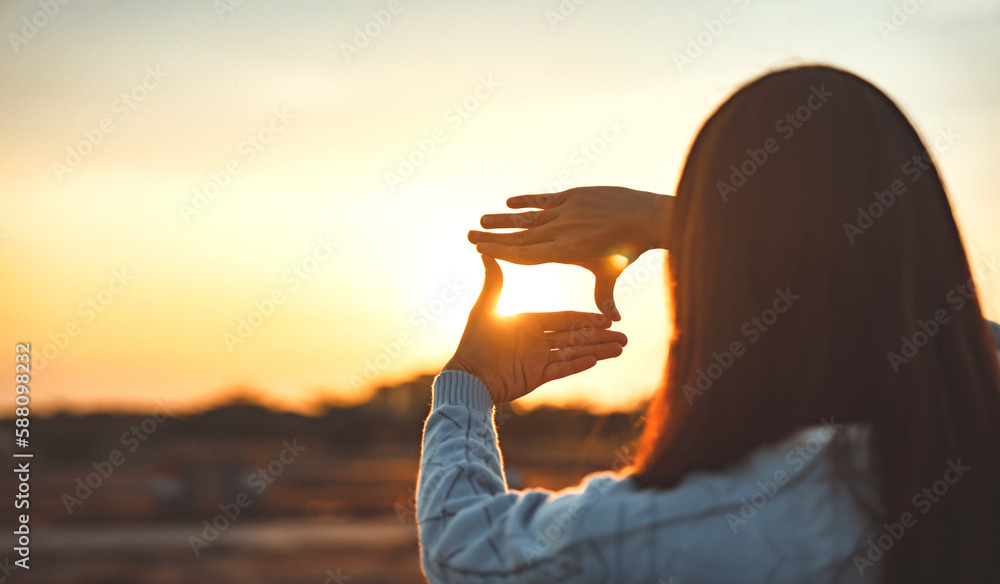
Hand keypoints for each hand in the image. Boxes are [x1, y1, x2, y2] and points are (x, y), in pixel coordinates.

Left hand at [444, 255, 627, 403]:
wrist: (467, 376)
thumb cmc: (474, 343)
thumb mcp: (484, 310)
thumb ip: (493, 284)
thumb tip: (487, 253)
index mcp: (529, 323)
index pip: (564, 319)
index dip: (585, 318)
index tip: (605, 317)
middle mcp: (537, 340)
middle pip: (575, 336)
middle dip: (599, 336)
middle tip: (624, 336)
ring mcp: (538, 359)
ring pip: (573, 353)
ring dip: (596, 350)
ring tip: (620, 348)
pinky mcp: (536, 377)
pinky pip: (561, 369)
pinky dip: (578, 365)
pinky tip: (597, 360)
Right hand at [467, 187, 671, 320]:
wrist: (645, 217)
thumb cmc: (628, 249)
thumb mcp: (610, 273)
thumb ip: (604, 296)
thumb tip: (612, 322)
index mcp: (564, 252)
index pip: (524, 255)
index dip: (500, 253)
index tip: (480, 250)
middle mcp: (560, 231)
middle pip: (519, 236)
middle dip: (493, 236)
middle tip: (470, 235)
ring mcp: (566, 211)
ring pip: (528, 217)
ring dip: (504, 219)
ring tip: (482, 220)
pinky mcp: (573, 196)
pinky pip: (544, 199)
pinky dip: (527, 200)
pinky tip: (509, 201)